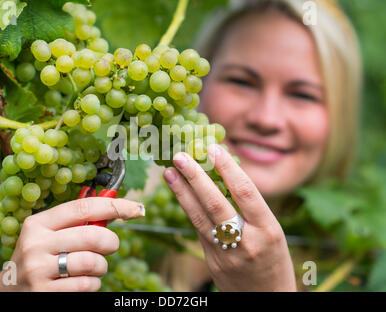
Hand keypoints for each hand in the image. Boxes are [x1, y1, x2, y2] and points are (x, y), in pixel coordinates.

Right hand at [0, 197, 143, 291]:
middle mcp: (36, 244)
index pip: (84, 207)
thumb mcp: (49, 234)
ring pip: (93, 262)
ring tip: (93, 267)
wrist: (9, 291)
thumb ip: (77, 222)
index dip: (115, 206)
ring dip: (102, 266)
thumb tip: (118, 208)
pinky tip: (83, 281)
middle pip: (93, 236)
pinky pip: (87, 285)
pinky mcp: (46, 292)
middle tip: (110, 246)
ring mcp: (39, 270)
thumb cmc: (40, 257)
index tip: (136, 209)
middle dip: (111, 242)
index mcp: (39, 223)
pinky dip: (94, 283)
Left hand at [163, 144, 295, 290]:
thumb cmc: (273, 261)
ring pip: (199, 218)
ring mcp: (225, 254)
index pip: (245, 192)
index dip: (227, 167)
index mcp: (267, 230)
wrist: (266, 300)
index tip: (213, 148)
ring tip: (169, 172)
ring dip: (181, 193)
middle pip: (216, 204)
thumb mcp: (272, 232)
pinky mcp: (211, 262)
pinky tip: (178, 193)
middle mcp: (245, 241)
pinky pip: (198, 230)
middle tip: (180, 156)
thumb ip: (250, 208)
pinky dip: (188, 209)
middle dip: (195, 178)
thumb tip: (225, 174)